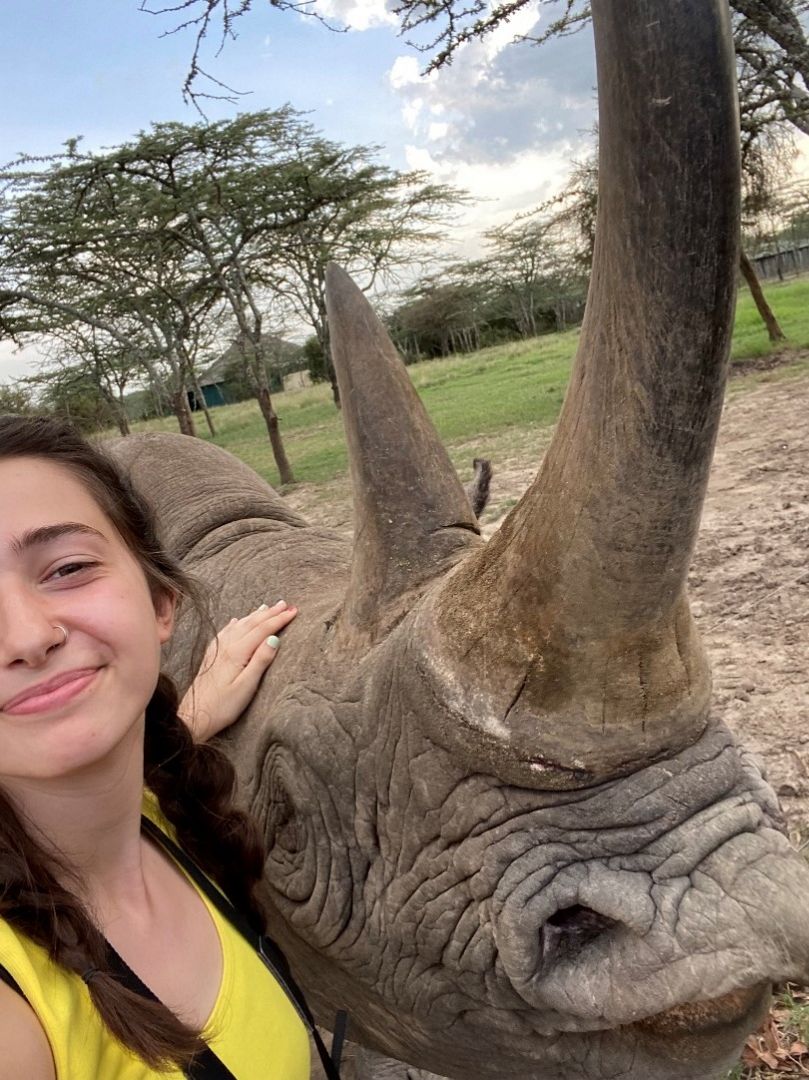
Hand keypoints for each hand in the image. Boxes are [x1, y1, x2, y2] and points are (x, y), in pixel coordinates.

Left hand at [178, 600, 297, 741]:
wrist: (193, 716)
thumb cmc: (222, 706)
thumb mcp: (246, 687)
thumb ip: (261, 661)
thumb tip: (274, 639)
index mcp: (237, 652)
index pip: (263, 630)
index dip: (279, 619)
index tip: (294, 611)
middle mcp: (226, 646)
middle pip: (252, 623)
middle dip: (270, 613)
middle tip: (286, 604)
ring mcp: (217, 650)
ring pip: (240, 625)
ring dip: (255, 615)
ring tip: (267, 607)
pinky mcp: (212, 656)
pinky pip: (226, 632)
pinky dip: (236, 623)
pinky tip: (236, 621)